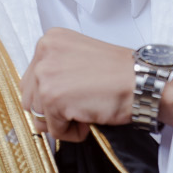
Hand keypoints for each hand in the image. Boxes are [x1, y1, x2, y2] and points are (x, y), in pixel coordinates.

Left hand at [19, 28, 172, 142]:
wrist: (142, 81)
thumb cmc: (121, 72)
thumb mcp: (79, 57)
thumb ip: (57, 70)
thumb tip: (41, 98)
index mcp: (50, 40)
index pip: (32, 78)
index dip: (51, 94)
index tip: (71, 95)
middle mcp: (44, 53)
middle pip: (29, 97)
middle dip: (51, 110)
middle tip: (78, 106)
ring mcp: (45, 75)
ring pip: (38, 115)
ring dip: (61, 121)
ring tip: (84, 111)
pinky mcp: (52, 98)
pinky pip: (53, 129)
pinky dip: (71, 132)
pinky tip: (88, 118)